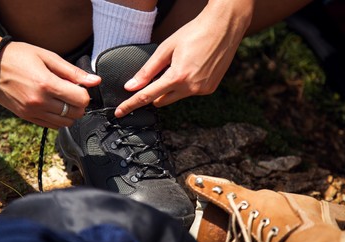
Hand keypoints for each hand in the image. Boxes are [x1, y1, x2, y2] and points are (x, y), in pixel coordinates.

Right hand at [0, 42, 100, 128]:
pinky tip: (55, 106)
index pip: (81, 100)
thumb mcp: (48, 57)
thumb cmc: (17, 56)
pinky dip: (59, 119)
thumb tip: (95, 81)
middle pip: (76, 113)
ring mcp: (33, 112)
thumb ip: (73, 72)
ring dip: (71, 113)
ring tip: (63, 99)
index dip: (85, 93)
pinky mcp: (27, 117)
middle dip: (80, 104)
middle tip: (73, 93)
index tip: (80, 87)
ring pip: (66, 122)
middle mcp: (40, 102)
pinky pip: (52, 126)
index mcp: (47, 84)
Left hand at [115, 0, 253, 117]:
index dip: (131, 104)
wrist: (224, 27)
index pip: (147, 96)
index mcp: (177, 76)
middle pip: (161, 101)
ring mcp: (202, 90)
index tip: (120, 112)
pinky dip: (186, 84)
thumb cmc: (195, 32)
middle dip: (154, 93)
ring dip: (172, 87)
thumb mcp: (166, 48)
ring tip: (181, 65)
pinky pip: (190, 92)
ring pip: (176, 97)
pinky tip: (192, 68)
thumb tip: (131, 86)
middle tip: (157, 75)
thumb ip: (147, 70)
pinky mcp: (210, 89)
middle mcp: (191, 87)